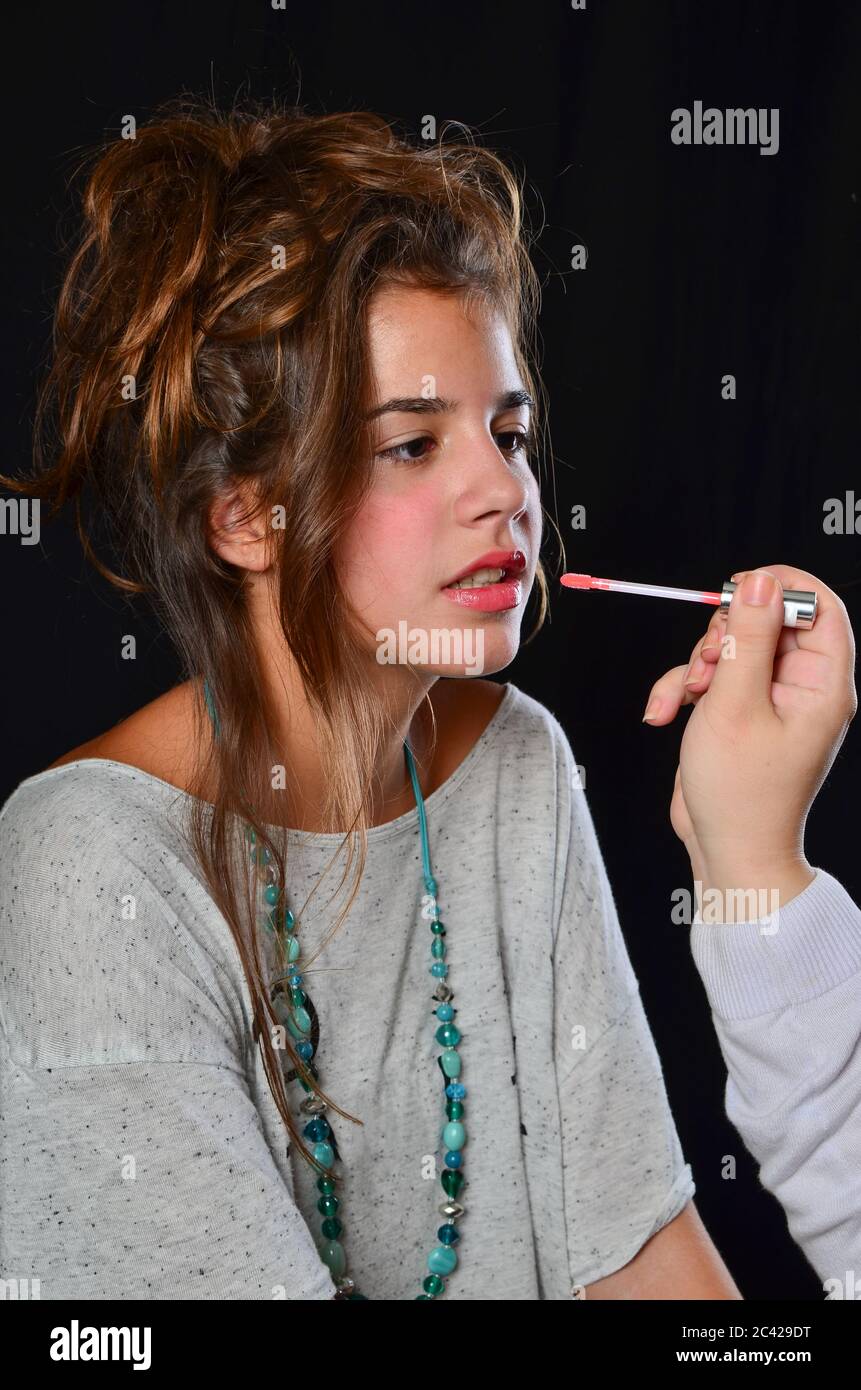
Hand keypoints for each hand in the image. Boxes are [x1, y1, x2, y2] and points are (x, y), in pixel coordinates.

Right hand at [641, 566, 856, 889]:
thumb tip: (758, 583)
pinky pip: (711, 677)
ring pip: (730, 648)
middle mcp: (802, 688)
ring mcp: (770, 701)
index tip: (737, 587)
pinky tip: (665, 714)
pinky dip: (682, 688)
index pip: (820, 607)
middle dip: (722, 635)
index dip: (781, 586)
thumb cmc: (740, 795)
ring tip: (686, 698)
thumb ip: (746, 639)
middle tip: (706, 664)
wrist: (727, 852)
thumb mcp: (735, 705)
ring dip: (694, 665)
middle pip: (765, 622)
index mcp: (823, 685)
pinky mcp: (739, 712)